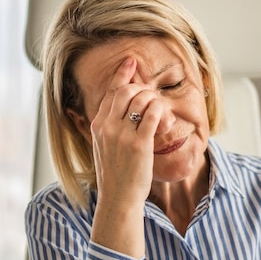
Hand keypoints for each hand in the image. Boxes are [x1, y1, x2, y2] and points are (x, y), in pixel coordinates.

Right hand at [89, 57, 173, 207]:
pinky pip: (152, 114)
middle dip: (142, 88)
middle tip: (151, 96)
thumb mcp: (103, 146)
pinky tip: (163, 116)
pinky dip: (159, 110)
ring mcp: (122, 135)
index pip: (111, 92)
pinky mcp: (139, 144)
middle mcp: (107, 127)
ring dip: (153, 99)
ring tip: (158, 109)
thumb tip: (120, 109)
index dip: (122, 74)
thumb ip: (108, 127)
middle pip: (126, 91)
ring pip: (141, 100)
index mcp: (98, 125)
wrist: (118, 198)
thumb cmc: (114, 174)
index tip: (131, 61)